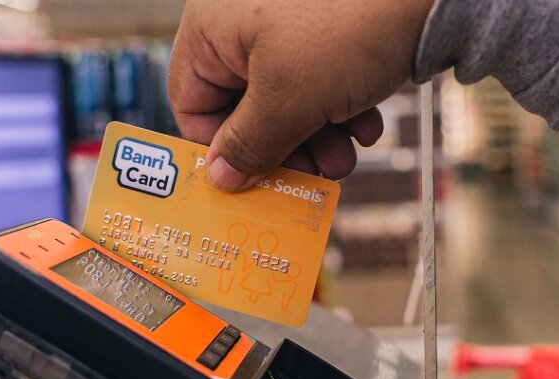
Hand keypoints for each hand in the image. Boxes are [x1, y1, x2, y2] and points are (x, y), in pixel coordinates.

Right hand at [168, 0, 433, 189]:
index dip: (220, 150)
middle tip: (309, 177)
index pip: (192, 104)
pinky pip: (318, 78)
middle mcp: (242, 18)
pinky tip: (366, 124)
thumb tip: (219, 178)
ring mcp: (287, 19)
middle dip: (282, 149)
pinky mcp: (329, 24)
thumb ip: (248, 146)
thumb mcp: (289, 101)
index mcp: (212, 26)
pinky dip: (339, 108)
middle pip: (243, 107)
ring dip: (315, 138)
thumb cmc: (349, 24)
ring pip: (286, 99)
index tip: (250, 181)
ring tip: (344, 158)